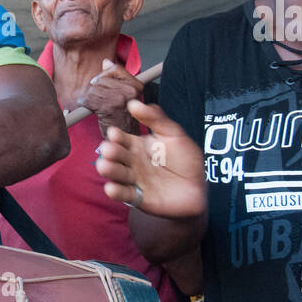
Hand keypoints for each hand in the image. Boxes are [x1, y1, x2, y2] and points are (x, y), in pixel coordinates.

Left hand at [80, 59, 143, 135]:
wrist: (124, 138)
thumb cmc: (123, 117)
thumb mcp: (125, 95)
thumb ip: (115, 77)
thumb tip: (106, 62)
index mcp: (136, 85)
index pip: (115, 68)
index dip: (103, 75)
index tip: (99, 83)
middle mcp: (130, 91)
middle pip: (101, 79)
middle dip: (95, 89)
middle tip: (99, 100)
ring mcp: (120, 99)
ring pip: (94, 89)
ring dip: (90, 98)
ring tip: (96, 106)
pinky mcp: (109, 108)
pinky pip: (89, 99)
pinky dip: (85, 104)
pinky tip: (91, 109)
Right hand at [95, 100, 204, 218]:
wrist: (197, 189)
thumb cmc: (185, 161)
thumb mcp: (174, 134)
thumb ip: (156, 118)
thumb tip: (134, 102)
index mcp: (137, 146)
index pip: (122, 139)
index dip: (117, 137)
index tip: (114, 133)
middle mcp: (132, 162)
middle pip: (116, 156)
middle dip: (111, 152)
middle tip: (108, 150)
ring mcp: (134, 180)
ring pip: (117, 174)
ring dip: (109, 170)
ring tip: (104, 166)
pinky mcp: (139, 198)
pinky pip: (125, 195)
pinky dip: (116, 192)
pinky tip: (111, 188)